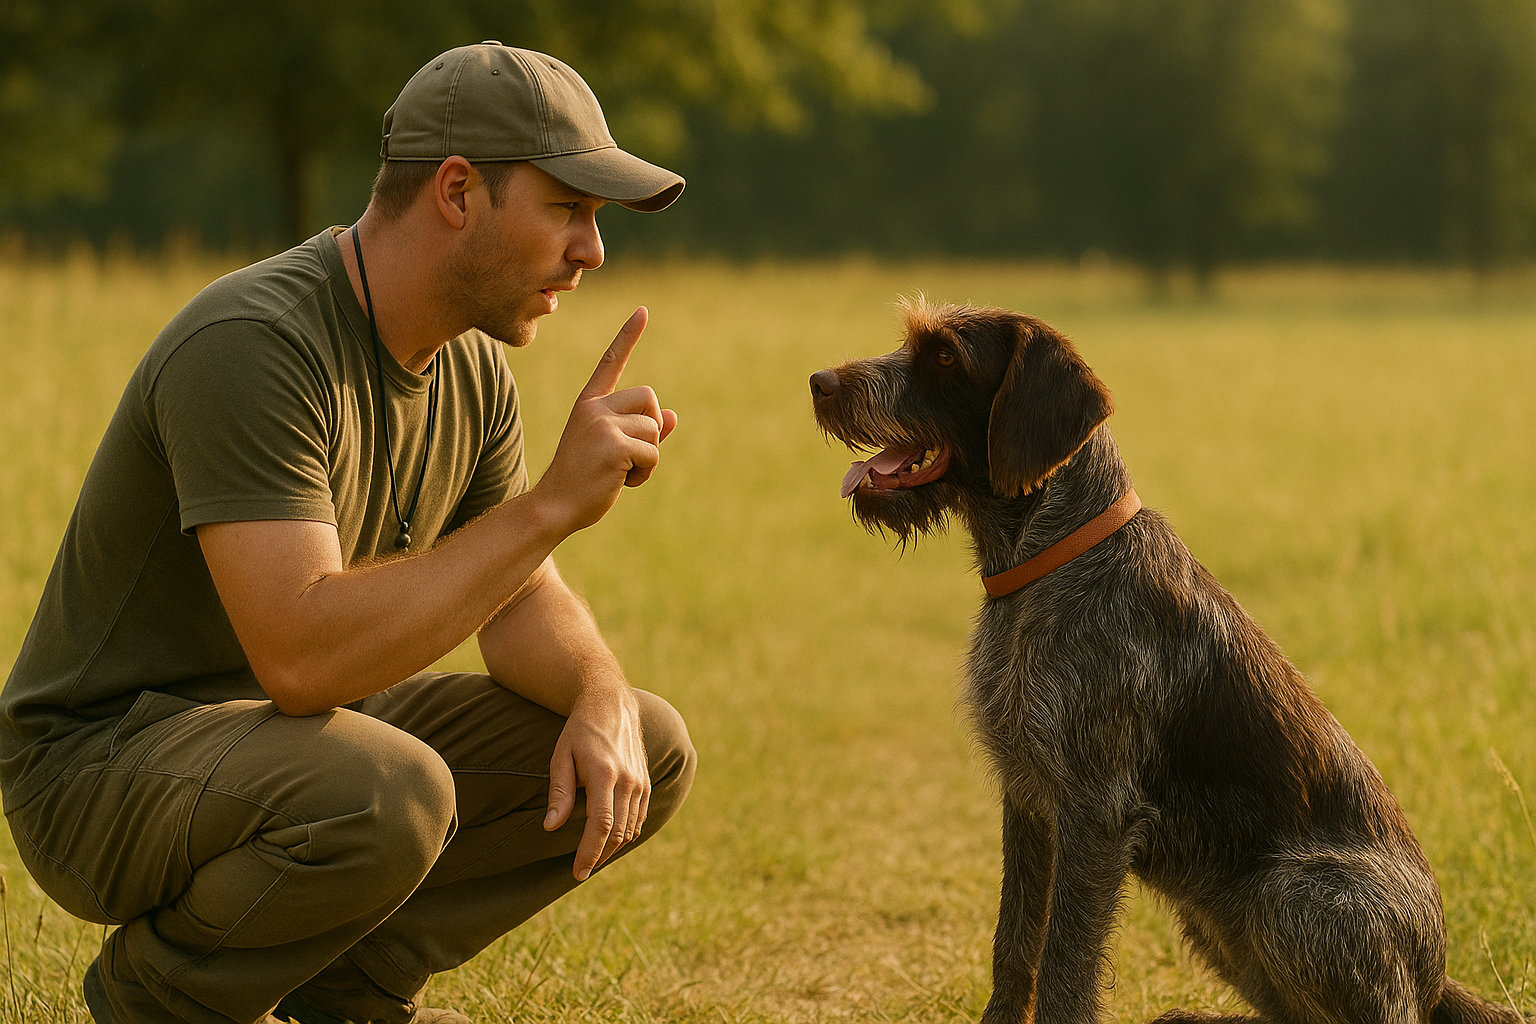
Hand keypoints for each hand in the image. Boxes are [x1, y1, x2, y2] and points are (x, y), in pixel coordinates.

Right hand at [535, 308, 677, 533]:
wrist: (556, 506)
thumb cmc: (584, 480)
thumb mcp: (612, 450)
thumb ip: (641, 431)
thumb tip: (673, 417)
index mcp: (589, 404)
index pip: (611, 363)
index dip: (627, 336)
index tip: (643, 311)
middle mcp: (593, 407)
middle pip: (650, 398)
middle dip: (652, 427)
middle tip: (629, 453)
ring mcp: (602, 424)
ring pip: (655, 429)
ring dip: (648, 456)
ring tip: (620, 471)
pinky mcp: (613, 446)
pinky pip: (653, 453)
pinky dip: (646, 472)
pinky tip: (622, 482)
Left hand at [543, 684, 650, 879]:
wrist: (611, 704)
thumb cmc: (580, 730)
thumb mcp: (562, 756)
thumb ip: (560, 792)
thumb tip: (551, 827)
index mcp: (605, 775)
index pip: (601, 825)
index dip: (589, 852)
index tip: (577, 872)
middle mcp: (628, 781)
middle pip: (618, 833)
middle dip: (599, 857)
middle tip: (580, 872)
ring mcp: (641, 782)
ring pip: (631, 829)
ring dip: (612, 849)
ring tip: (592, 859)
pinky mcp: (646, 782)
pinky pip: (639, 818)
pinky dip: (627, 834)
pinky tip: (610, 840)